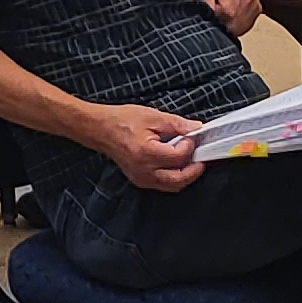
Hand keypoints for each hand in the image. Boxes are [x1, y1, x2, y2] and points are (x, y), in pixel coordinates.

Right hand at [90, 103, 204, 191]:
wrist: (100, 129)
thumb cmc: (121, 121)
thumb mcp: (152, 116)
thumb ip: (176, 124)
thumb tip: (196, 129)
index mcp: (147, 153)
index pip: (179, 157)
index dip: (189, 146)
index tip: (191, 136)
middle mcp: (144, 170)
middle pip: (179, 180)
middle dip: (194, 170)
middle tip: (201, 158)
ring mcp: (141, 178)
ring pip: (172, 186)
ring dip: (185, 176)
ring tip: (191, 161)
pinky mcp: (140, 180)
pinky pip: (162, 184)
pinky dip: (174, 177)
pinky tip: (176, 165)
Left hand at [196, 0, 259, 34]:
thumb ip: (205, 0)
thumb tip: (206, 17)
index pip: (224, 15)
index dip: (214, 19)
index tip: (208, 14)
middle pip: (233, 24)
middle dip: (220, 24)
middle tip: (213, 13)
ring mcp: (255, 5)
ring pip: (239, 27)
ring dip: (228, 25)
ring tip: (221, 12)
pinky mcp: (257, 9)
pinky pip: (245, 25)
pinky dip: (235, 24)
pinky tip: (229, 15)